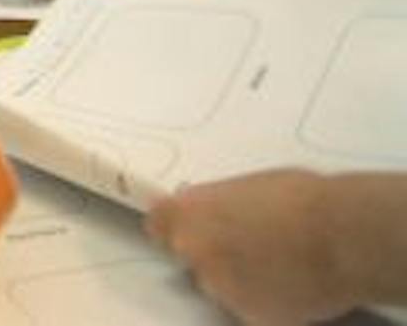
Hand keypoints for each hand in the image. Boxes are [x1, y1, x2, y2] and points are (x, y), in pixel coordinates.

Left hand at [148, 170, 360, 324]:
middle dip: (213, 255)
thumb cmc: (300, 199)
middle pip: (192, 258)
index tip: (193, 230)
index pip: (158, 226)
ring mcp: (221, 289)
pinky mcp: (250, 317)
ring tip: (280, 266)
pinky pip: (251, 310)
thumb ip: (217, 205)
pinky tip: (293, 287)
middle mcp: (195, 253)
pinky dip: (267, 302)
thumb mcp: (246, 187)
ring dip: (241, 280)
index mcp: (187, 214)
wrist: (341, 237)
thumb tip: (215, 213)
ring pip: (222, 288)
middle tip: (249, 247)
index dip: (177, 228)